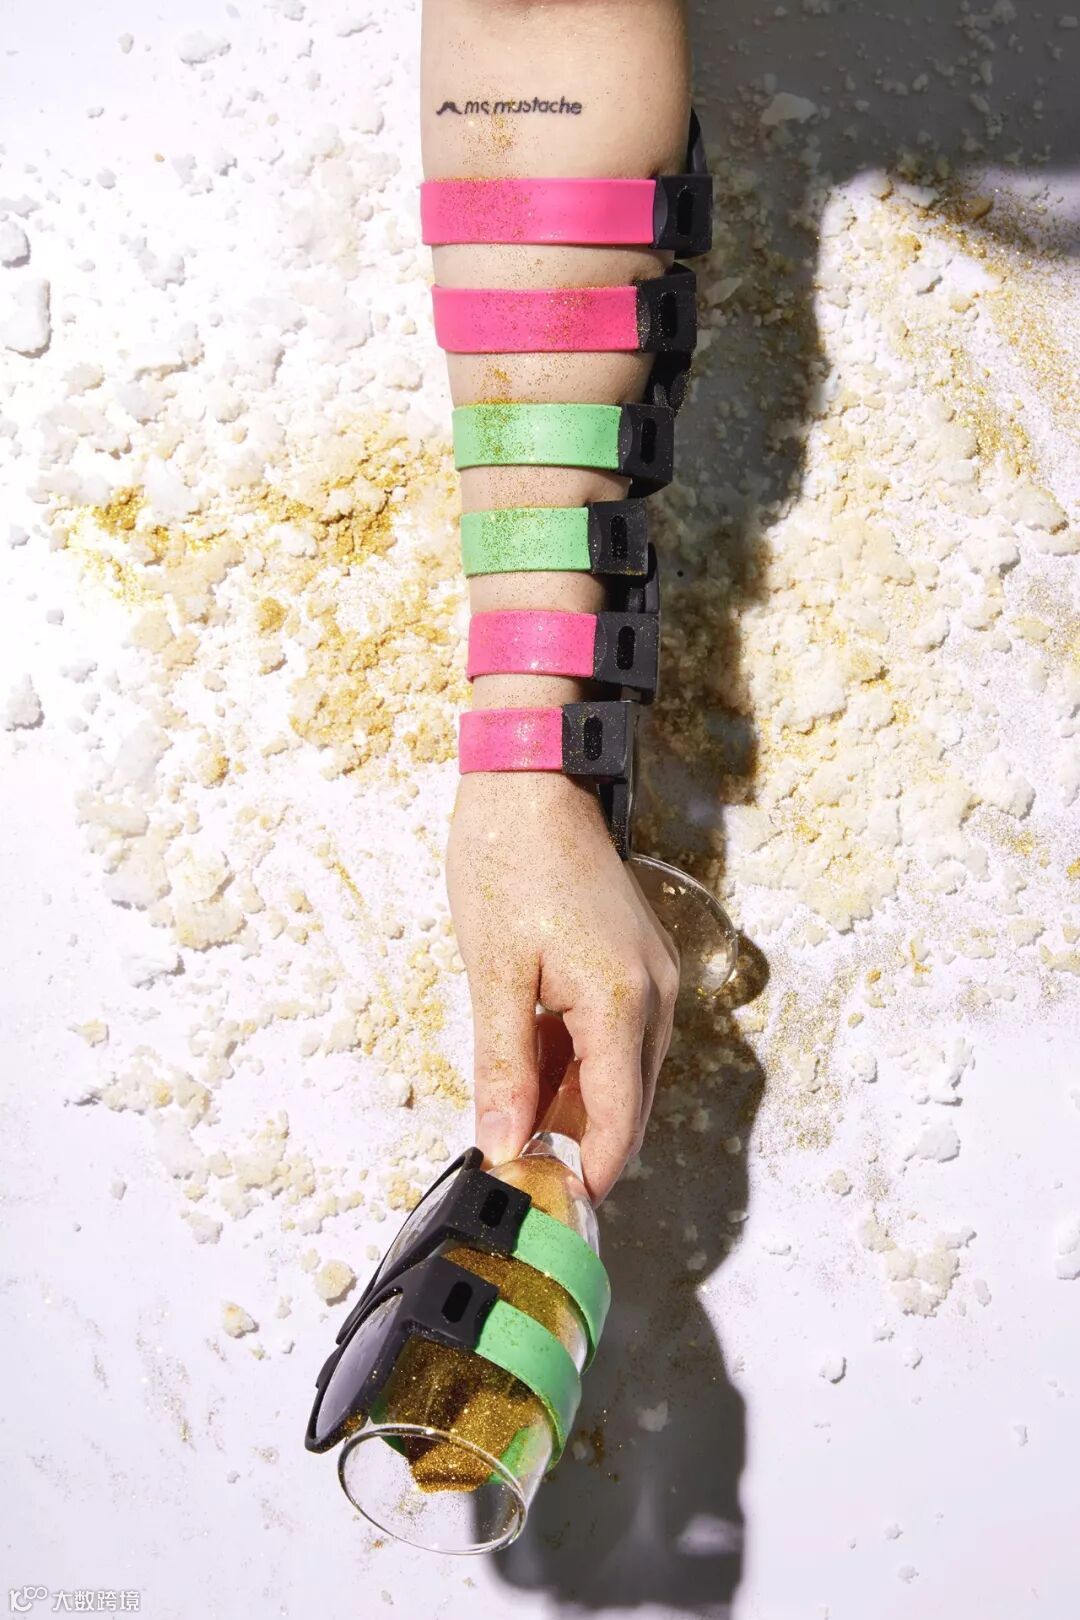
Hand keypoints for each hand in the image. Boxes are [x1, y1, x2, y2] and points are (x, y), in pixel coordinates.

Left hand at [447, 770, 679, 1200]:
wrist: (532, 778)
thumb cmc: (508, 861)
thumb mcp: (495, 972)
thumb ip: (504, 1065)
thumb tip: (505, 1142)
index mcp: (623, 1003)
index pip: (618, 1122)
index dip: (586, 1173)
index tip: (548, 1206)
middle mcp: (656, 995)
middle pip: (628, 1104)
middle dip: (581, 1145)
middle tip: (520, 1171)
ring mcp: (654, 975)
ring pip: (624, 1071)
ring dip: (576, 1103)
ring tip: (514, 1120)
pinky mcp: (640, 960)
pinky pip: (620, 1035)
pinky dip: (581, 1062)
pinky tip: (534, 1066)